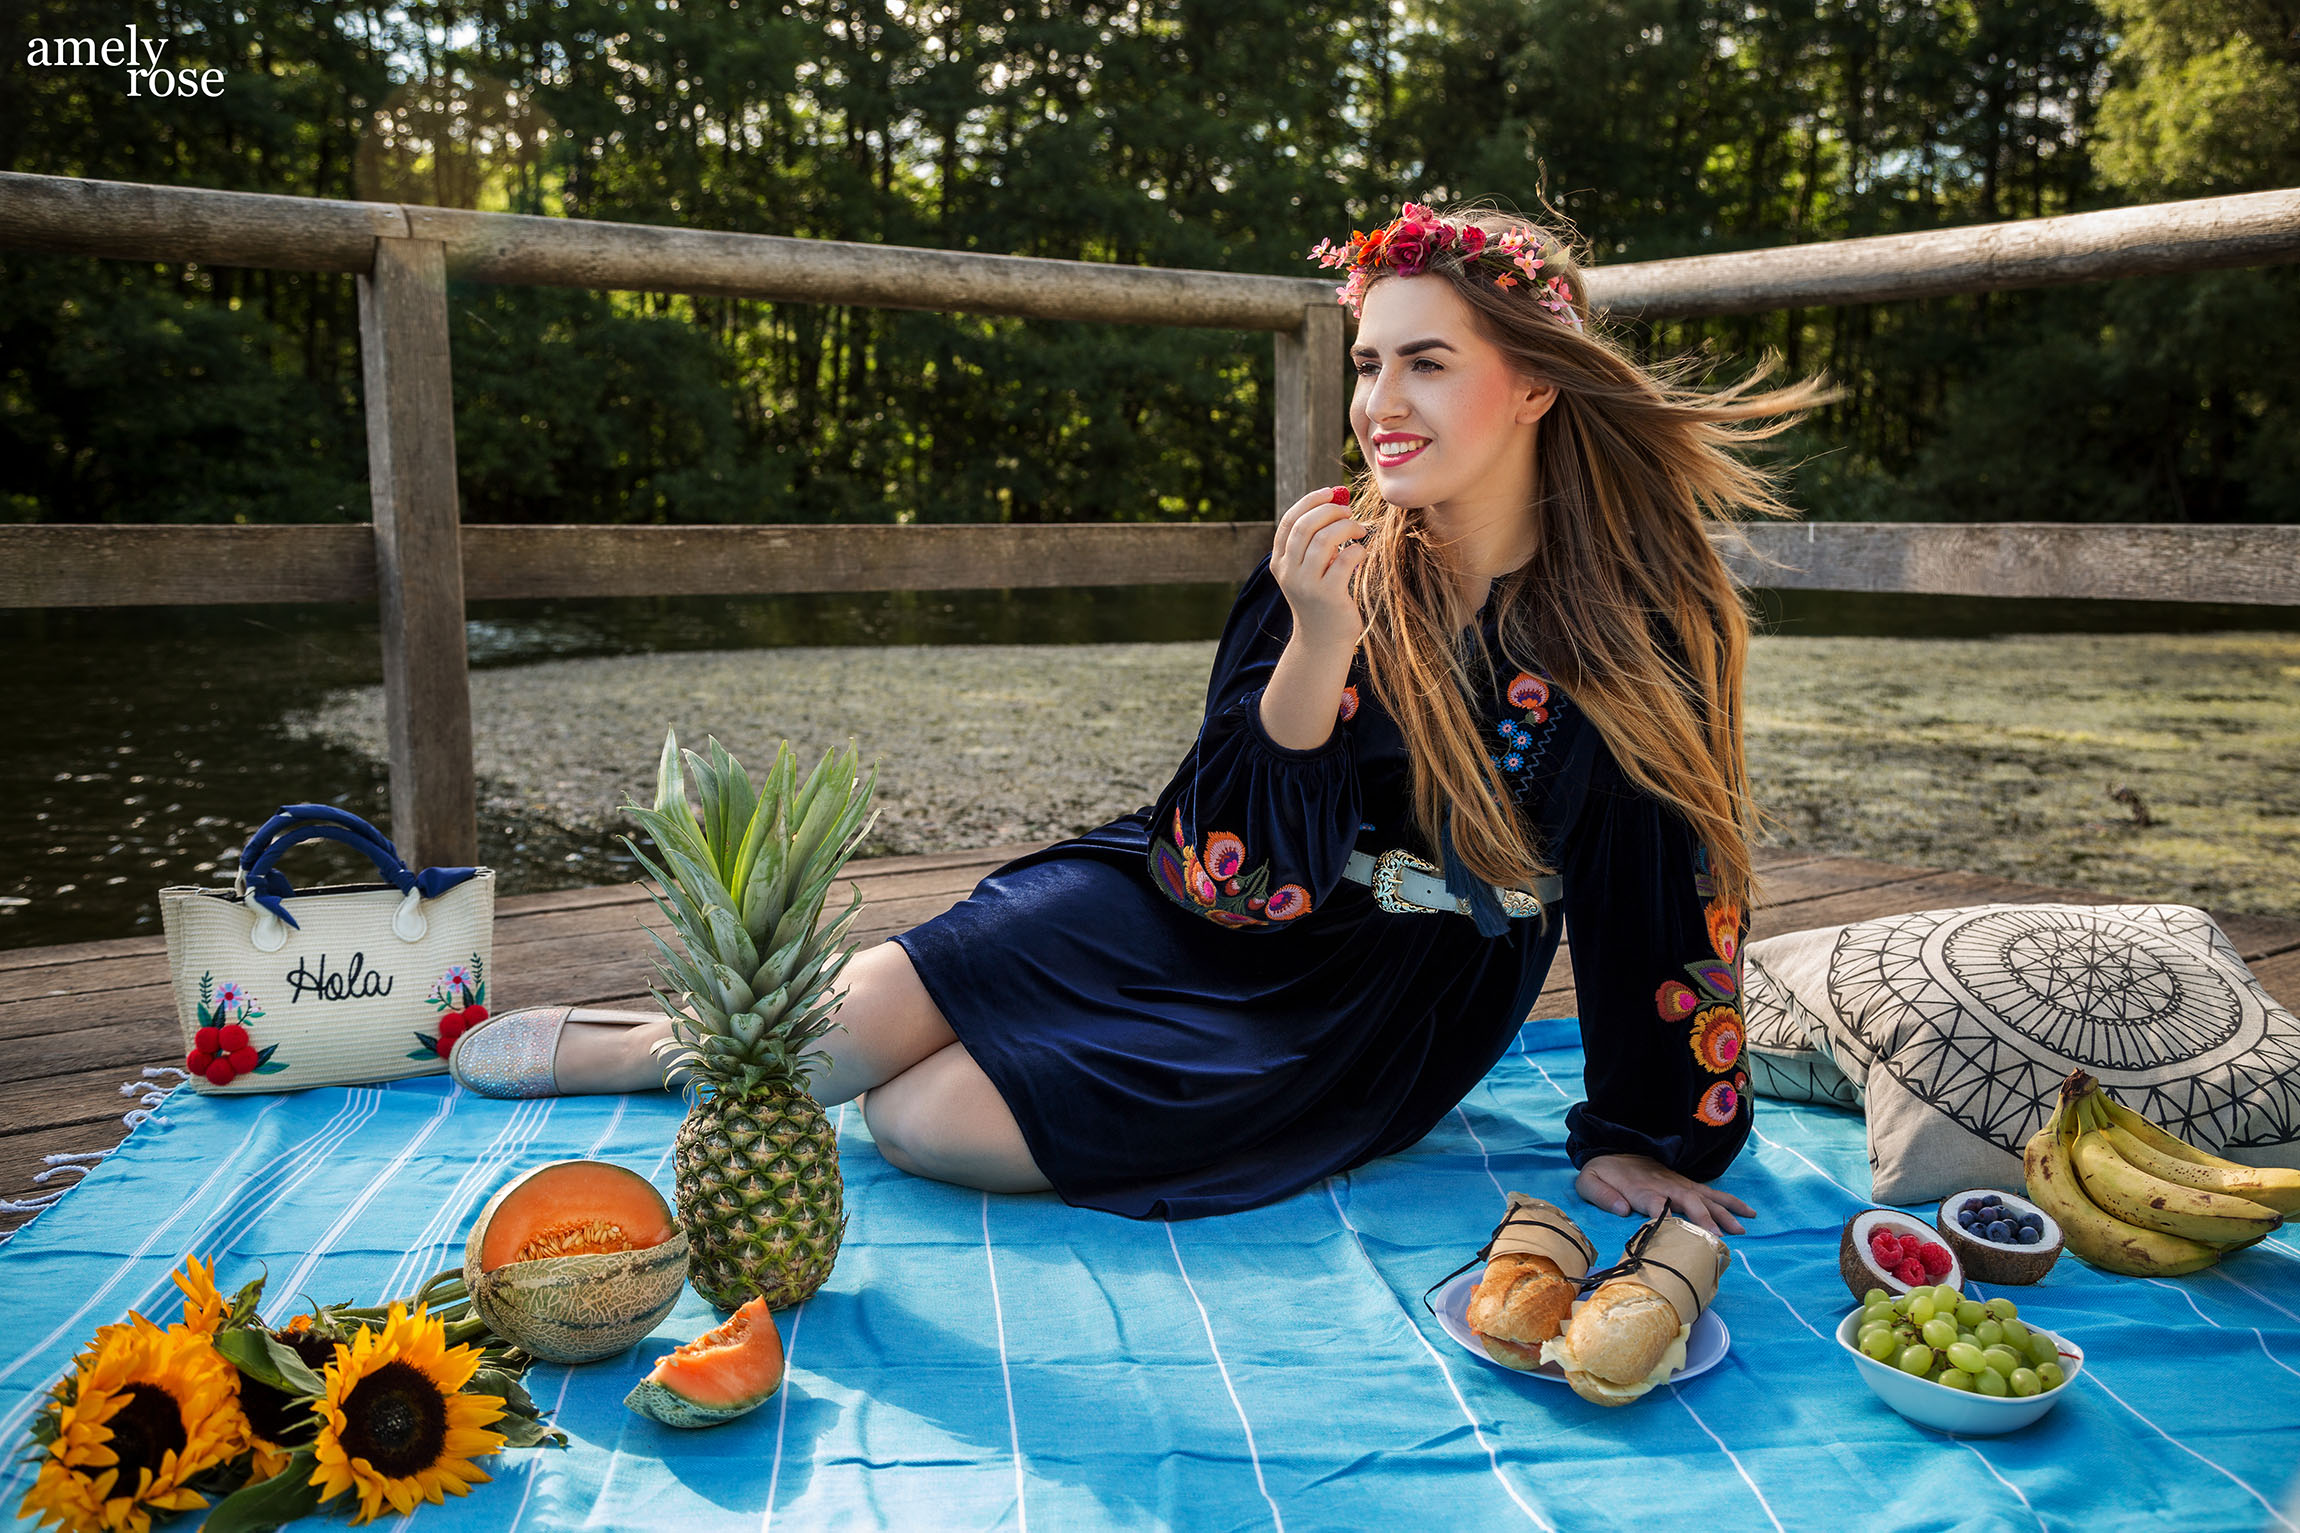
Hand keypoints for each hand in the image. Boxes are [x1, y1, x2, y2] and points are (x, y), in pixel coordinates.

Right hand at [1271, 487, 1365, 649]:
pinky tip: (1362, 552)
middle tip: (1349, 512)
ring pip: (1324, 540)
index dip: (1310, 501)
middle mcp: (1289, 572)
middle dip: (1330, 511)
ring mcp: (1307, 585)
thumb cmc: (1321, 598)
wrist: (1323, 640)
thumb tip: (1337, 501)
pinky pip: (1345, 559)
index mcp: (1280, 562)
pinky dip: (1357, 549)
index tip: (1331, 491)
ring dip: (1347, 527)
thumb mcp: (1308, 570)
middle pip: (1305, 526)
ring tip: (1360, 530)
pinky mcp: (1328, 595)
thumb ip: (1313, 542)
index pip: (1289, 522)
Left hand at [1575, 1153, 1753, 1236]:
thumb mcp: (1588, 1182)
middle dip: (1704, 1220)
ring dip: (1723, 1213)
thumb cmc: (1601, 1172)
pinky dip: (1730, 1202)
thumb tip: (1623, 1210)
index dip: (1668, 1217)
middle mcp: (1664, 1186)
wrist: (1611, 1151)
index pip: (1658, 1203)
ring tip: (1740, 1230)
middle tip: (1718, 1239)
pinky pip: (1712, 1193)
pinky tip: (1746, 1212)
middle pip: (1689, 1203)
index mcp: (1641, 1189)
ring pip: (1705, 1198)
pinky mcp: (1685, 1184)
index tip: (1681, 1233)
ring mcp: (1678, 1184)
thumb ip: (1604, 1196)